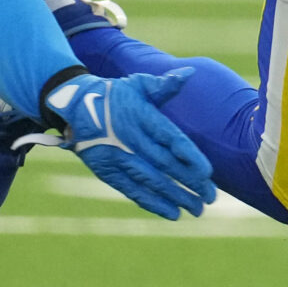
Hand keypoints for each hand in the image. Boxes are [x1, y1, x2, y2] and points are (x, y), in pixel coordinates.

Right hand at [43, 68, 216, 219]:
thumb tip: (190, 73)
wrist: (76, 107)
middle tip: (211, 197)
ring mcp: (118, 157)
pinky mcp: (108, 172)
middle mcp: (130, 138)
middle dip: (190, 182)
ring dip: (176, 197)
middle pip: (165, 164)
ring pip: (151, 181)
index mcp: (141, 116)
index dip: (188, 155)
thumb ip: (164, 85)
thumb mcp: (137, 84)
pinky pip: (132, 190)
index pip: (169, 137)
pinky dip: (153, 203)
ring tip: (197, 209)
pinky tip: (172, 213)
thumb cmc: (116, 95)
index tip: (207, 172)